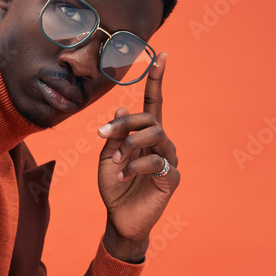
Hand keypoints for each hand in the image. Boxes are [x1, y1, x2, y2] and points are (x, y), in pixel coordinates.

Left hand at [97, 53, 179, 260]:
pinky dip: (136, 166)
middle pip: (150, 119)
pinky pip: (157, 161)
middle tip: (103, 136)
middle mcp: (160, 144)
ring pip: (156, 135)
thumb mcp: (106, 158)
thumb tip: (119, 108)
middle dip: (125, 124)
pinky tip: (123, 176)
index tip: (161, 55)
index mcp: (145, 137)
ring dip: (130, 145)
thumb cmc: (114, 189)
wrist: (119, 219)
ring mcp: (168, 160)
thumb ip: (114, 136)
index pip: (154, 104)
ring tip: (115, 163)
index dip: (157, 81)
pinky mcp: (172, 178)